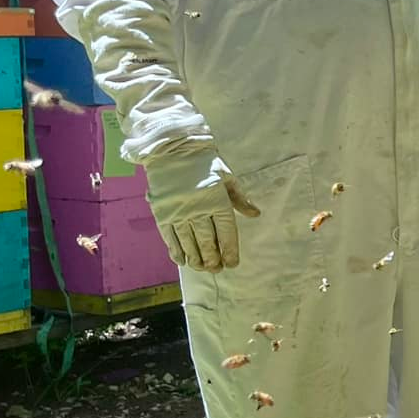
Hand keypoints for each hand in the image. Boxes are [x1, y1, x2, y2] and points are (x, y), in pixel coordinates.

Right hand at [143, 153, 259, 271]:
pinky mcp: (162, 213)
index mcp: (217, 200)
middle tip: (217, 269)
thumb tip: (256, 214)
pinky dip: (176, 251)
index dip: (229, 250)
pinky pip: (170, 238)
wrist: (173, 148)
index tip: (232, 263)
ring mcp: (178, 212)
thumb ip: (240, 198)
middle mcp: (198, 209)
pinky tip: (182, 261)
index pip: (226, 232)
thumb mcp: (227, 177)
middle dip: (213, 259)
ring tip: (202, 267)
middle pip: (207, 242)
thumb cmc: (204, 162)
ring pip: (189, 243)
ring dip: (196, 259)